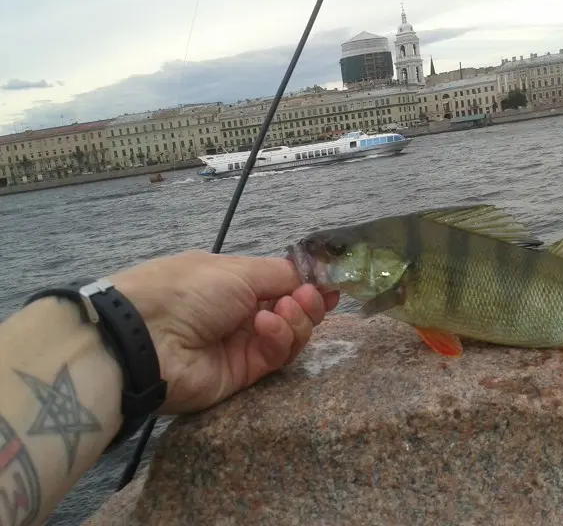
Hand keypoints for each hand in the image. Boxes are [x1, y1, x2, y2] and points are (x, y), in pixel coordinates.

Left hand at [107, 250, 338, 414]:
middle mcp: (240, 314)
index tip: (331, 286)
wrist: (147, 338)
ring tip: (284, 310)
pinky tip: (266, 325)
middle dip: (307, 303)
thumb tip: (313, 278)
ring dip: (295, 320)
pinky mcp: (244, 375)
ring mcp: (242, 345)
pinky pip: (274, 356)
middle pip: (292, 312)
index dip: (307, 286)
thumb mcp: (238, 269)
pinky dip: (277, 338)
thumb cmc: (189, 288)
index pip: (281, 285)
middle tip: (311, 297)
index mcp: (234, 283)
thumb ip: (282, 275)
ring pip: (289, 336)